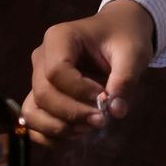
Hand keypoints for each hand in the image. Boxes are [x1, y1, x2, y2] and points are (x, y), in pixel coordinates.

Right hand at [21, 0, 155, 146]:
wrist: (120, 31)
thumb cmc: (125, 38)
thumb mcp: (133, 53)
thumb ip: (125, 80)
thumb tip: (116, 112)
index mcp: (59, 38)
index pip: (57, 71)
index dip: (79, 91)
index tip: (104, 97)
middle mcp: (42, 57)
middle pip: (43, 94)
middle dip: (72, 113)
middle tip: (102, 120)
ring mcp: (38, 77)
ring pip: (32, 111)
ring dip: (59, 127)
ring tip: (89, 127)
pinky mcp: (42, 95)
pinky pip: (34, 121)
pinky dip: (51, 134)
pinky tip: (78, 133)